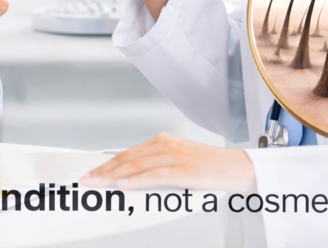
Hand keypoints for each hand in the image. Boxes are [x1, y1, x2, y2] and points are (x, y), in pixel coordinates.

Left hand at [80, 133, 255, 191]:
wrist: (241, 169)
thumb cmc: (212, 168)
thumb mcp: (181, 162)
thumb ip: (158, 166)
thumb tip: (132, 179)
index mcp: (164, 140)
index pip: (127, 153)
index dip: (107, 164)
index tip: (92, 172)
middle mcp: (166, 145)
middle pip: (127, 159)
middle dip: (103, 171)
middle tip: (86, 180)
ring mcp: (175, 157)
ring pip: (136, 167)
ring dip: (113, 177)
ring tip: (97, 184)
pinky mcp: (185, 171)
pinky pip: (154, 176)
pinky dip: (136, 181)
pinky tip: (122, 186)